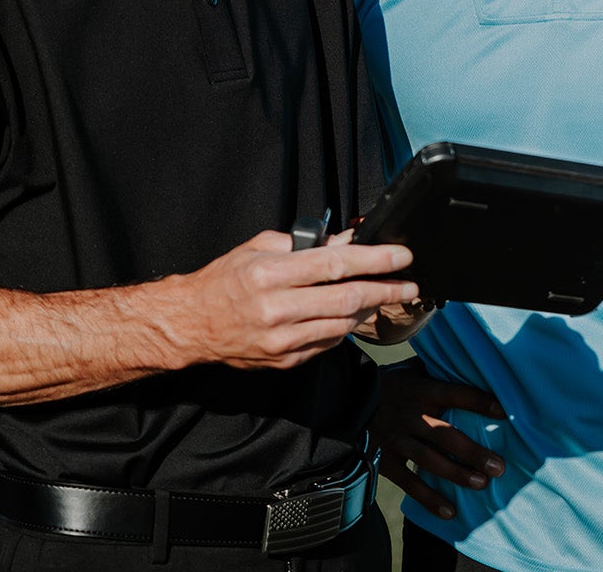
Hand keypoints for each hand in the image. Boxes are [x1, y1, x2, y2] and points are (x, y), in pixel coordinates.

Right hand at [158, 231, 418, 369]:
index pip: (335, 264)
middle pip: (347, 299)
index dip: (375, 261)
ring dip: (367, 310)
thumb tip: (344, 241)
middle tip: (410, 285)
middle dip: (386, 290)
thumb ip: (301, 246)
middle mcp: (277, 309)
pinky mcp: (285, 361)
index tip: (401, 256)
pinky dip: (341, 329)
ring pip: (342, 325)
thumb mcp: (256, 249)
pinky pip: (326, 344)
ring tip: (381, 297)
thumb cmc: (223, 281)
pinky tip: (346, 316)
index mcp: (270, 273)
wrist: (191, 324)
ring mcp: (282, 340)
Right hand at [369, 360, 505, 520]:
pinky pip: (408, 482)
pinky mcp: (385, 460)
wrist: (343, 400)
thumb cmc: (387, 385)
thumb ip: (435, 371)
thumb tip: (468, 365)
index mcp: (419, 390)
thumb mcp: (408, 371)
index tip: (506, 413)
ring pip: (429, 460)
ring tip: (481, 484)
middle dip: (474, 452)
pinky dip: (429, 499)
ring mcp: (396, 439)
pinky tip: (450, 512)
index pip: (455, 394)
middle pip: (446, 435)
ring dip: (457, 474)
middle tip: (499, 467)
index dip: (480, 402)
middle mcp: (409, 415)